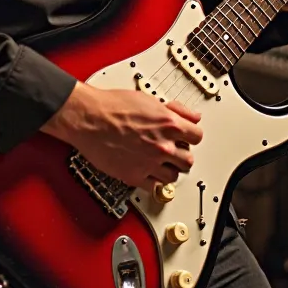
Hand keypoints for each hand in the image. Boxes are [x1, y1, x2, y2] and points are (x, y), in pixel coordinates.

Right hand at [42, 83, 202, 192]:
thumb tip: (191, 116)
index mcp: (169, 124)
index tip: (186, 137)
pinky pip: (154, 187)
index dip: (191, 136)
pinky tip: (147, 172)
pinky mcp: (134, 176)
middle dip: (181, 155)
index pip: (197, 137)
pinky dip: (152, 181)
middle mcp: (162, 146)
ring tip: (159, 162)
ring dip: (168, 169)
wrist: (89, 118)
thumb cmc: (113, 106)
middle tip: (173, 151)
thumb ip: (175, 110)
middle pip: (188, 160)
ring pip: (173, 176)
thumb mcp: (150, 99)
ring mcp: (149, 163)